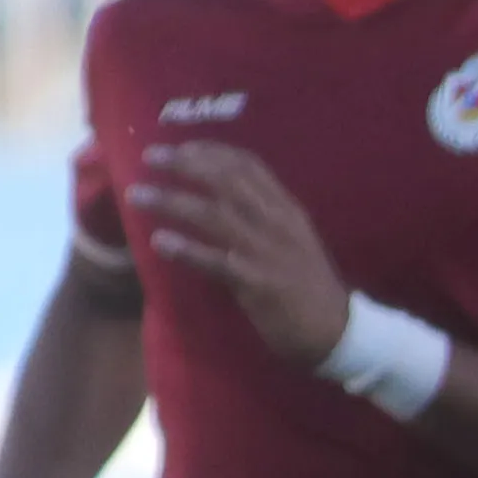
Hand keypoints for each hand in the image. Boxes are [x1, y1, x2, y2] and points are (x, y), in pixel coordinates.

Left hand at [124, 142, 349, 367]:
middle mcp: (277, 223)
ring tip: (138, 194)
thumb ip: (265, 219)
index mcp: (287, 210)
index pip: (248, 166)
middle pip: (225, 181)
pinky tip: (160, 242)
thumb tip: (225, 202)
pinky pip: (215, 261)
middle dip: (185, 164)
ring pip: (213, 215)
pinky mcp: (257, 283)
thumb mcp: (295, 241)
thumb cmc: (311, 287)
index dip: (211, 151)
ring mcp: (267, 252)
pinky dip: (186, 249)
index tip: (182, 146)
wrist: (338, 331)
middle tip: (150, 156)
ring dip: (172, 201)